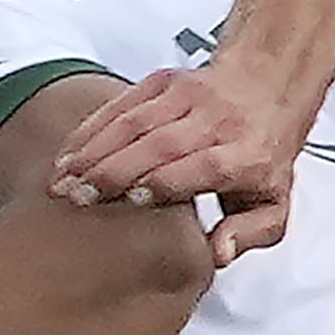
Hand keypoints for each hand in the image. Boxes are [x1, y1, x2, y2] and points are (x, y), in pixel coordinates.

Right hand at [48, 61, 316, 266]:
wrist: (268, 87)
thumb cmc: (263, 153)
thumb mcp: (273, 205)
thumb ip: (249, 234)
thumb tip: (218, 252)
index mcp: (245, 155)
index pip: (201, 166)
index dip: (164, 181)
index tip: (131, 201)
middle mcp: (216, 121)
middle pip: (159, 143)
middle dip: (112, 169)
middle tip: (76, 196)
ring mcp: (188, 97)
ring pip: (134, 121)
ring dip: (92, 149)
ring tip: (61, 178)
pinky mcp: (164, 81)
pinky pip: (122, 104)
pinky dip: (90, 128)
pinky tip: (66, 153)